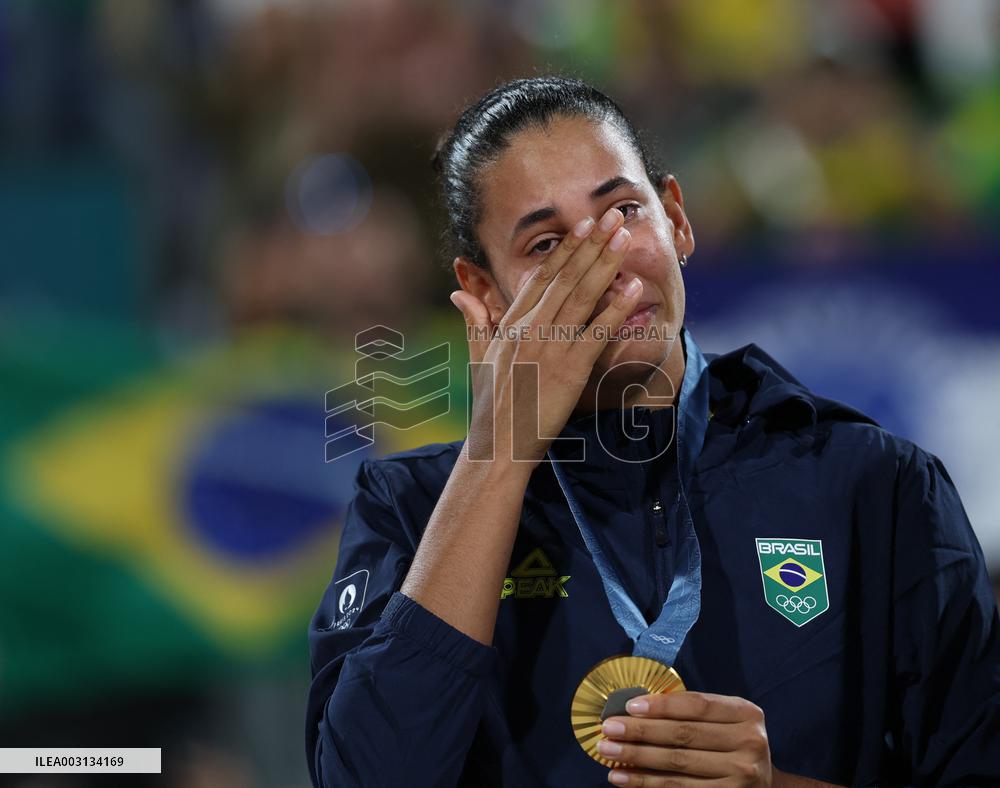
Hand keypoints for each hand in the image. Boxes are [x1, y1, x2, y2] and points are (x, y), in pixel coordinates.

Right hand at [449, 207, 641, 467]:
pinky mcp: (569, 369)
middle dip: (590, 243)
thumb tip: (459, 292)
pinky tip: (634, 287)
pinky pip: (597, 332)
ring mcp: (550, 347)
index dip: (564, 249)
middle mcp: (529, 329)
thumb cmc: (491, 406)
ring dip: (605, 263)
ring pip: (581, 295)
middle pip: (564, 277)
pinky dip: (617, 308)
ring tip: (624, 236)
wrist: (499, 445)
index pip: (541, 277)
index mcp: (511, 324)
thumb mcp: (479, 358)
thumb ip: (476, 321)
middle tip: (612, 216)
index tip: (582, 226)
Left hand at [597, 691, 770, 785]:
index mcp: (746, 714)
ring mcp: (741, 775)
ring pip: (678, 765)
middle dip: (641, 731)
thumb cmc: (731, 743)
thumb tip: (636, 707)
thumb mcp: (725, 719)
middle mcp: (749, 744)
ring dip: (637, 757)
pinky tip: (623, 777)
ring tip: (608, 751)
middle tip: (609, 728)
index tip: (630, 705)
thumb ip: (692, 711)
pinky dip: (646, 782)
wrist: (764, 785)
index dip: (662, 705)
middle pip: (684, 735)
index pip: (698, 705)